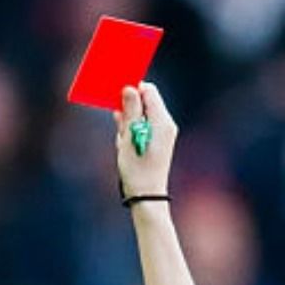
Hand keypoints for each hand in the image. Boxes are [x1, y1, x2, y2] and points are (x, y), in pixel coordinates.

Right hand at [113, 81, 178, 199]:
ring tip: (123, 142)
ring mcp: (163, 133)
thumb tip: (129, 89)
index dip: (133, 89)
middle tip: (119, 126)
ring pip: (142, 115)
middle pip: (146, 102)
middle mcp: (166, 124)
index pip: (149, 91)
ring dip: (128, 122)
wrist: (147, 195)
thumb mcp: (128, 138)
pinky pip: (143, 127)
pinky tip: (125, 146)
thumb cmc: (137, 169)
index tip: (117, 94)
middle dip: (129, 108)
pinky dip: (132, 131)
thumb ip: (130, 111)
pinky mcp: (158, 141)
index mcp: (162, 120)